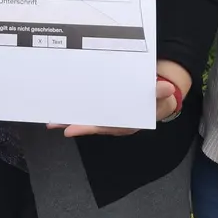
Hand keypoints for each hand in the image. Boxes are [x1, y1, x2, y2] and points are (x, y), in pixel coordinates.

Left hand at [48, 63, 187, 136]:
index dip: (88, 128)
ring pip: (88, 118)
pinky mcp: (105, 108)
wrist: (160, 98)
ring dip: (71, 118)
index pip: (105, 126)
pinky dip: (77, 109)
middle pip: (91, 124)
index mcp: (128, 122)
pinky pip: (90, 110)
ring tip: (51, 119)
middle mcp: (116, 122)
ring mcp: (110, 116)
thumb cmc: (158, 98)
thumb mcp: (161, 95)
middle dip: (72, 124)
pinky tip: (63, 107)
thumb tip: (165, 88)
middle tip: (53, 123)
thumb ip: (160, 92)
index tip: (71, 129)